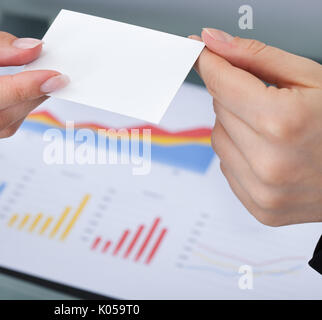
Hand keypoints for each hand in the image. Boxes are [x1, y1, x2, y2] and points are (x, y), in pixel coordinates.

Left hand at [190, 28, 321, 225]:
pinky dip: (240, 154)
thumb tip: (214, 42)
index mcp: (283, 123)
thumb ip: (257, 57)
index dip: (210, 63)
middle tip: (269, 99)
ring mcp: (263, 191)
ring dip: (235, 126)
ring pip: (217, 139)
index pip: (221, 83)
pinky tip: (271, 153)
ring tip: (274, 130)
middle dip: (237, 96)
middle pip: (218, 110)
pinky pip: (226, 167)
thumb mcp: (312, 78)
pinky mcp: (260, 208)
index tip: (202, 53)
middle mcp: (269, 163)